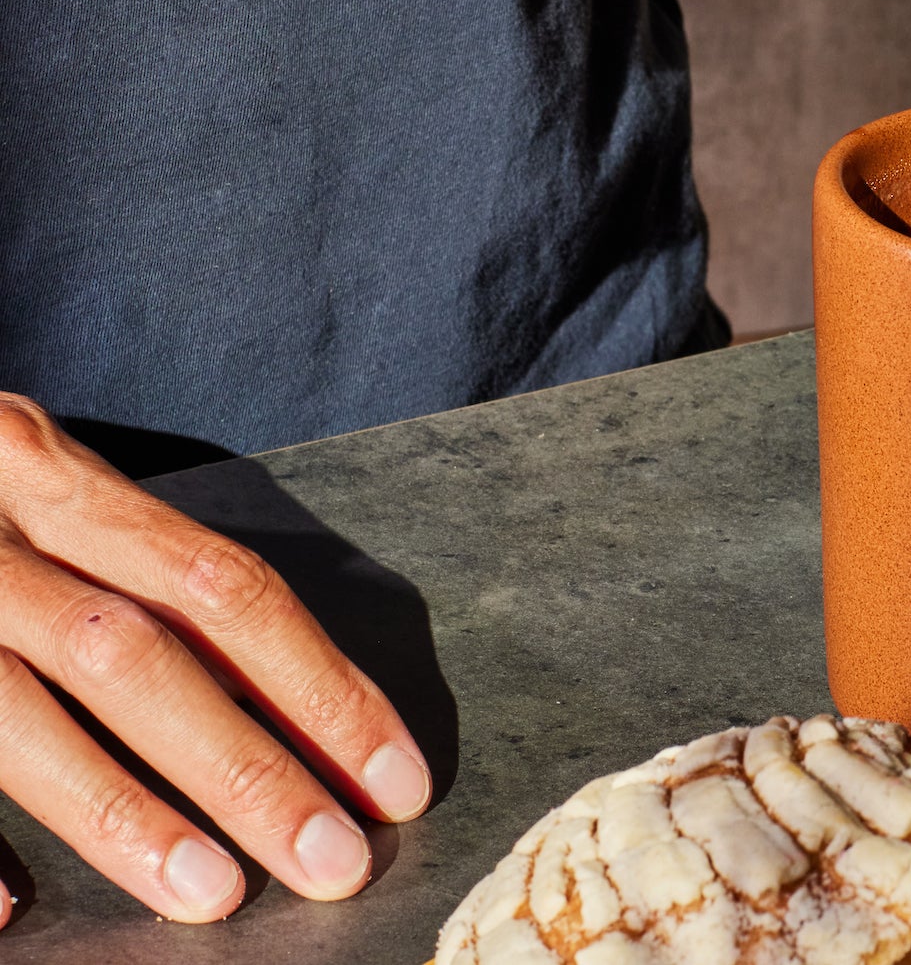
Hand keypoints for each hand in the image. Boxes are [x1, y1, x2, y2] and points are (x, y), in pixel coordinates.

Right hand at [0, 395, 431, 928]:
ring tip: (213, 896)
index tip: (395, 774)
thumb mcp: (35, 490)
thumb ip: (135, 575)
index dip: (316, 682)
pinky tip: (5, 913)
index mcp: (45, 473)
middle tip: (337, 862)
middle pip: (131, 652)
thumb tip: (287, 714)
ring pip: (16, 712)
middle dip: (245, 764)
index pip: (217, 584)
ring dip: (121, 813)